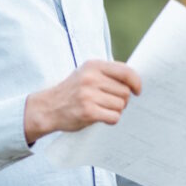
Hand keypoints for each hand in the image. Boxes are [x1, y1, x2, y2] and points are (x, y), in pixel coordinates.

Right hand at [24, 60, 141, 143]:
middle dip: (122, 100)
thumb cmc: (73, 91)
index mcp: (93, 65)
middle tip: (110, 102)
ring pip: (121, 105)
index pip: (126, 72)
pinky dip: (111, 119)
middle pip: (125, 92)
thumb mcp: (87, 73)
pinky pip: (114, 117)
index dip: (136, 82)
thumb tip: (135, 80)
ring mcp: (89, 95)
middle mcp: (91, 78)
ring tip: (102, 109)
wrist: (48, 107)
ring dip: (115, 110)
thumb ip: (108, 73)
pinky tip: (101, 117)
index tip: (137, 90)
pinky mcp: (88, 112)